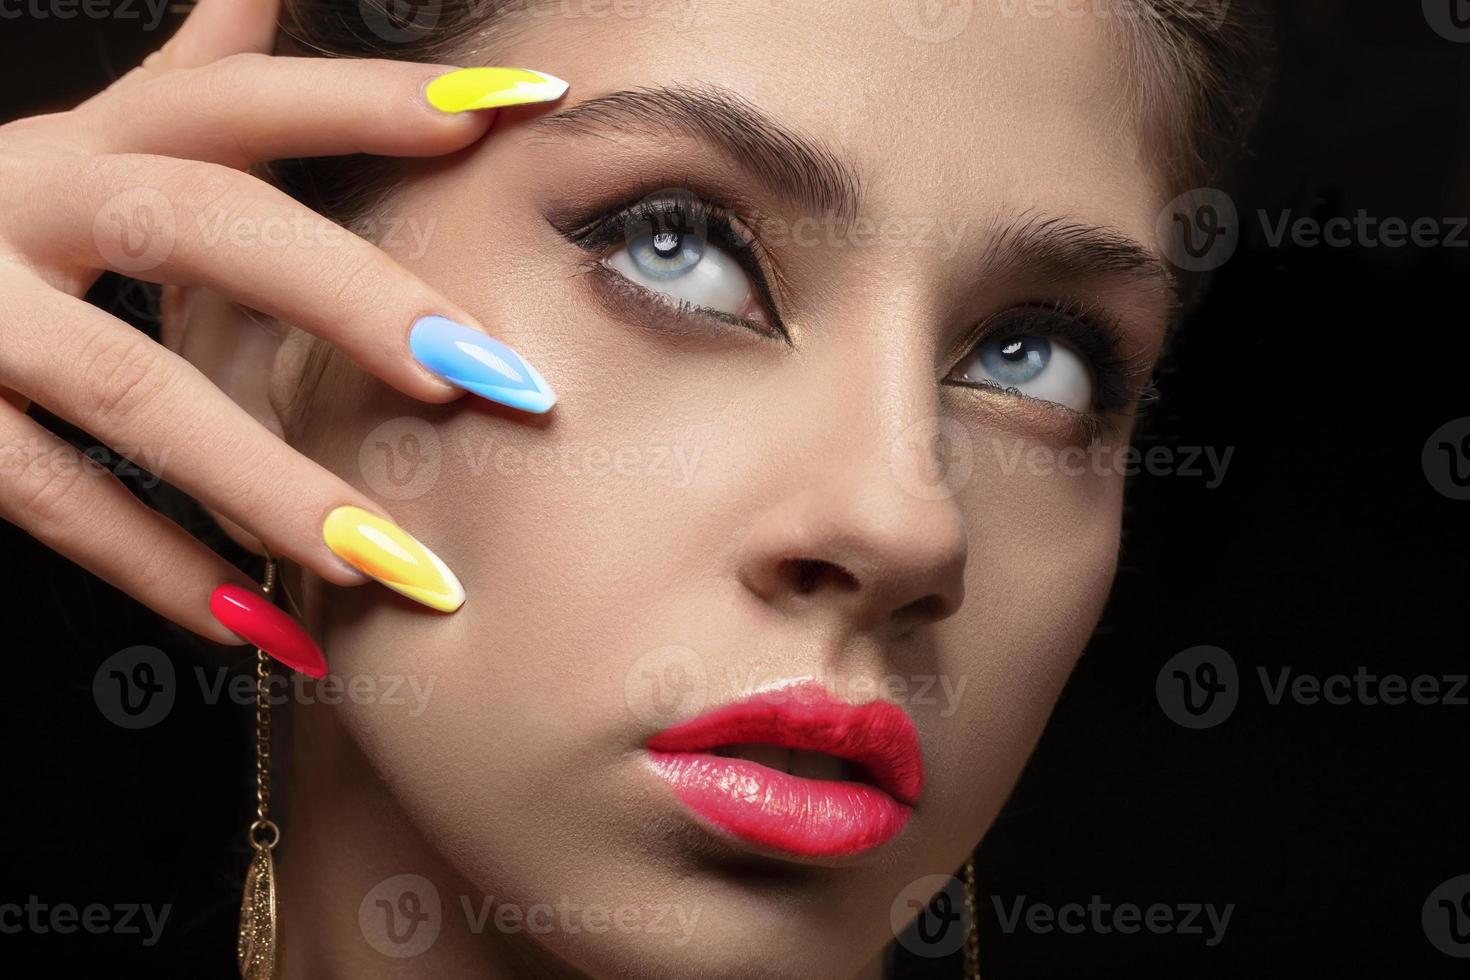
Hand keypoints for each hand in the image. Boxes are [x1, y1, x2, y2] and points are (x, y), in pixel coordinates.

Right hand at [0, 0, 564, 671]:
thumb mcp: (76, 148)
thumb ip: (178, 83)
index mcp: (83, 145)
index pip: (240, 99)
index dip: (372, 95)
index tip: (518, 99)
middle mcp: (22, 201)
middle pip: (205, 221)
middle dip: (355, 297)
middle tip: (488, 377)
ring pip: (133, 389)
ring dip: (272, 481)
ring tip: (393, 563)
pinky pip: (53, 500)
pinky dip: (163, 569)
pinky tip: (263, 627)